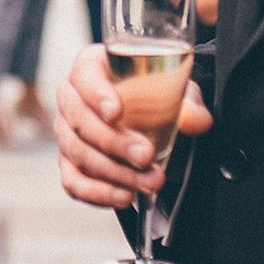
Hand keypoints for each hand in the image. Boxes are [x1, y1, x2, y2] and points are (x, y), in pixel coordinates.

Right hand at [54, 43, 211, 209]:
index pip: (85, 76)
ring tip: (149, 181)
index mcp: (91, 67)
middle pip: (81, 120)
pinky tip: (124, 196)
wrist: (150, 116)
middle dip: (115, 142)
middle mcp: (72, 98)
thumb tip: (197, 120)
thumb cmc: (154, 94)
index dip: (97, 95)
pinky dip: (97, 193)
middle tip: (146, 155)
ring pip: (78, 153)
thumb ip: (188, 103)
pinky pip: (73, 181)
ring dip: (115, 172)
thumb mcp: (175, 90)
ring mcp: (66, 132)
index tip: (117, 112)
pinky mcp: (69, 162)